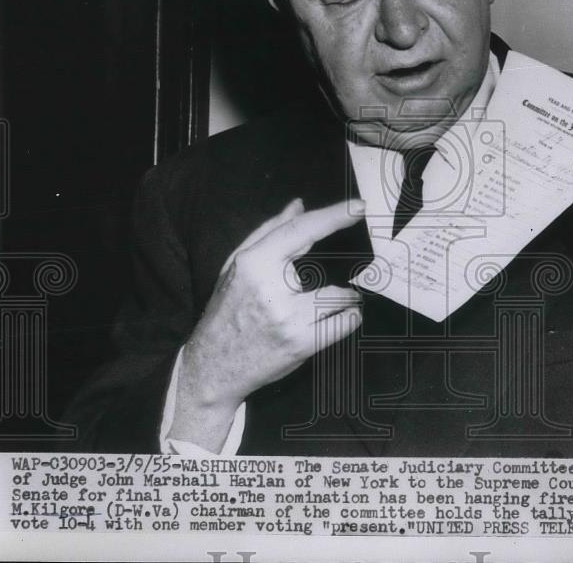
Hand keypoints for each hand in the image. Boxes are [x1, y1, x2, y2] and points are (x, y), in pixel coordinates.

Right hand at [169, 198, 364, 450]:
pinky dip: (349, 318)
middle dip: (343, 268)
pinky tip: (345, 315)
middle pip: (325, 267)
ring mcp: (288, 318)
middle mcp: (271, 289)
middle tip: (353, 272)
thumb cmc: (227, 309)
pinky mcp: (300, 344)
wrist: (213, 366)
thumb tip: (298, 206)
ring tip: (347, 298)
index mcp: (254, 263)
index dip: (334, 216)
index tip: (359, 207)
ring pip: (338, 297)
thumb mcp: (236, 265)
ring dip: (348, 297)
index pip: (302, 231)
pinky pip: (342, 324)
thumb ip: (268, 232)